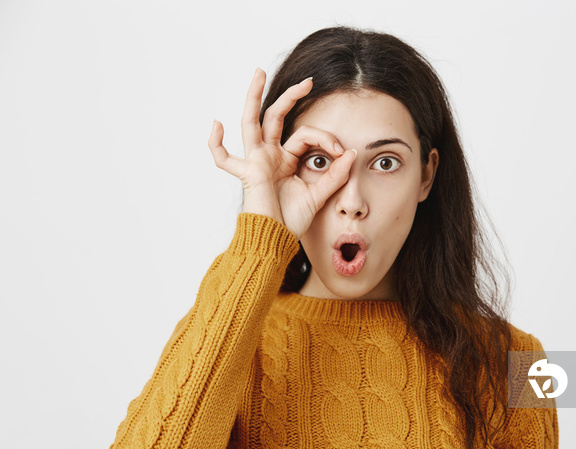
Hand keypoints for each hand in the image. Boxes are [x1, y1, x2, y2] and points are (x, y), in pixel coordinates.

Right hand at [208, 69, 355, 239]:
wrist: (277, 241)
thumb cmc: (293, 221)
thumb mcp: (319, 195)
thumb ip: (335, 175)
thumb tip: (352, 153)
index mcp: (286, 159)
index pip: (306, 135)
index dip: (326, 139)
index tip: (343, 152)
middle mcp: (269, 156)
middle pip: (276, 117)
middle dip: (290, 96)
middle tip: (307, 81)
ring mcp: (256, 161)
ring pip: (251, 122)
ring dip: (253, 97)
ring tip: (258, 72)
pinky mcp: (247, 173)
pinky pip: (224, 158)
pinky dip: (216, 143)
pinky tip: (216, 124)